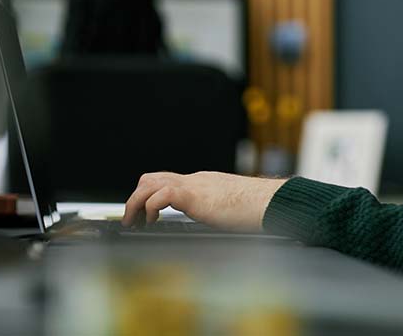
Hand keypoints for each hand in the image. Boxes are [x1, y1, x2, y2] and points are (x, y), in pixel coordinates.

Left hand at [122, 171, 287, 231]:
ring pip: (150, 182)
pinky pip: (160, 195)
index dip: (149, 196)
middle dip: (136, 198)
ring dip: (135, 203)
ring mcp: (193, 185)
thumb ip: (214, 211)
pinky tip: (153, 221)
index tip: (142, 214)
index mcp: (203, 183)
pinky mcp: (194, 195)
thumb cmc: (257, 210)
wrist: (270, 203)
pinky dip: (150, 207)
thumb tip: (212, 225)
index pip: (167, 181)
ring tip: (134, 221)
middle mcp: (195, 180)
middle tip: (132, 219)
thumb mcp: (229, 210)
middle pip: (152, 177)